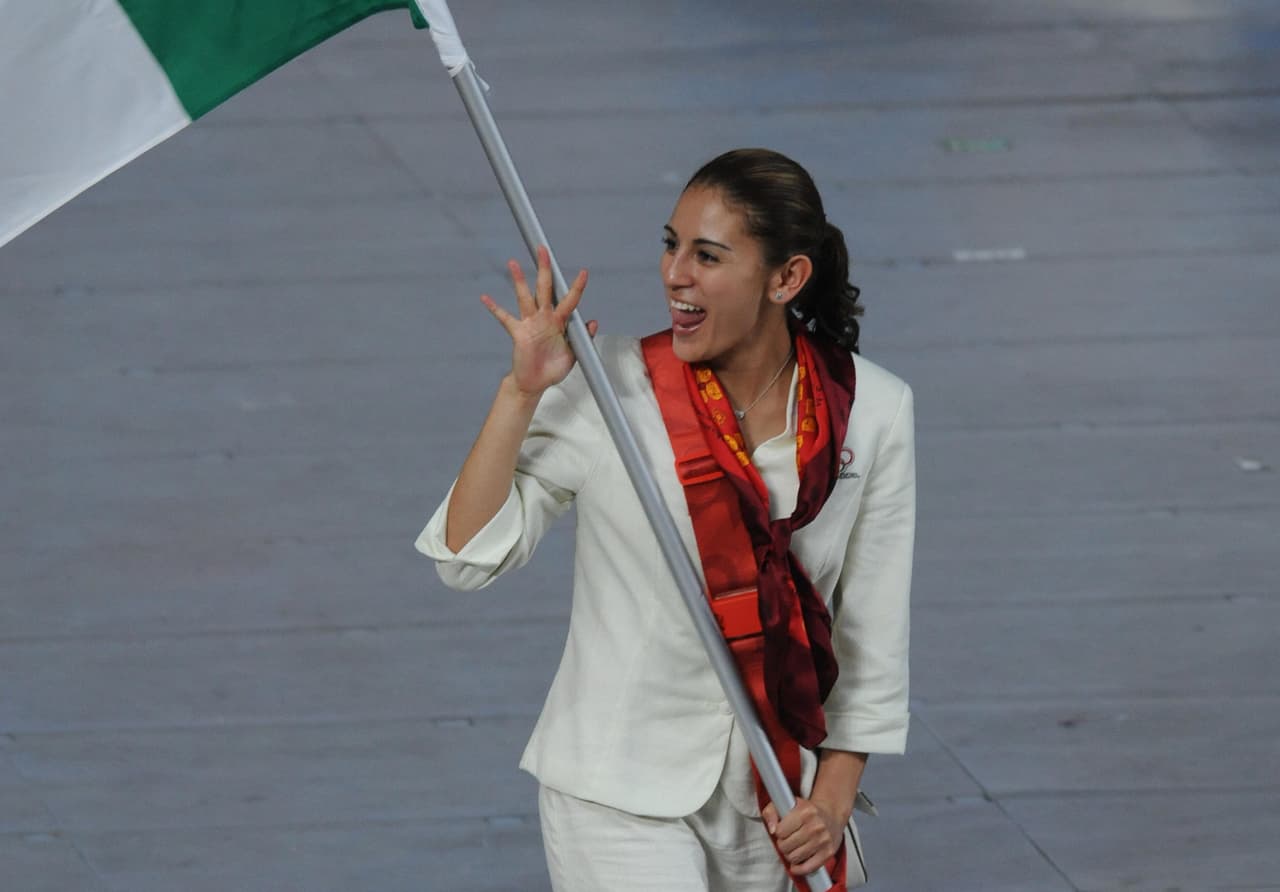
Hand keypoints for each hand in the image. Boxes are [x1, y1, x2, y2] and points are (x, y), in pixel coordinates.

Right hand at [480, 245, 595, 396]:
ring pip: (525, 297)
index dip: (577, 287)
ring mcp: (530, 323)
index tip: (583, 272)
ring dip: (519, 281)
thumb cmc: (553, 369)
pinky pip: (505, 318)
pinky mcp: (518, 333)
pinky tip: (485, 298)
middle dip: (545, 269)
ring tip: (513, 263)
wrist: (535, 384)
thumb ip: (583, 337)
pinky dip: (495, 308)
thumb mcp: (574, 354)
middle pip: (545, 288)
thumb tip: (593, 322)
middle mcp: (545, 318)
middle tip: (543, 250)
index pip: (570, 300)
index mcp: (560, 322)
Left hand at [762, 796, 843, 876]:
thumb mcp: (786, 803)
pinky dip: (799, 869)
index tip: (782, 831)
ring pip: (794, 858)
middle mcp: (816, 826)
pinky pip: (808, 868)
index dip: (778, 833)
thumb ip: (771, 813)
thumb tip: (772, 829)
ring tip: (793, 848)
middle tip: (787, 840)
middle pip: (786, 846)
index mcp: (805, 812)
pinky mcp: (828, 852)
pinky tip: (796, 864)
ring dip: (790, 856)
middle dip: (782, 845)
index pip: (780, 831)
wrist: (830, 814)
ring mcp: (823, 840)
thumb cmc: (806, 810)